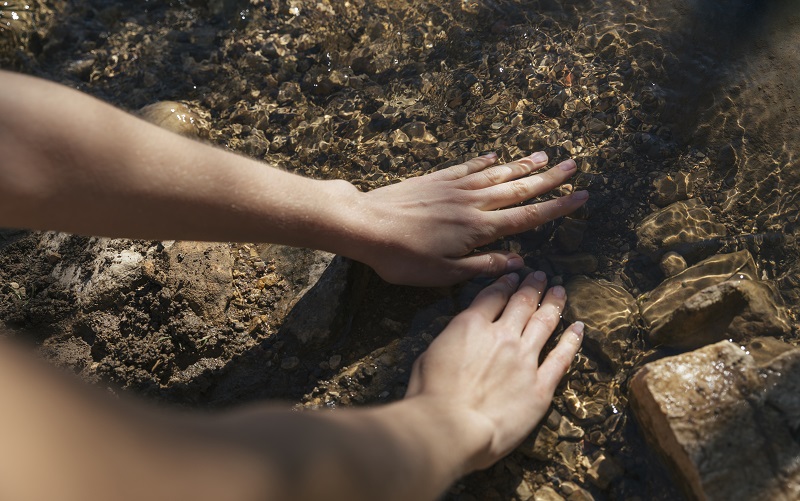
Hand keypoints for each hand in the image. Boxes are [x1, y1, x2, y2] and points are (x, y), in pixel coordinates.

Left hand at [349, 151, 587, 285]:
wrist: (364, 224)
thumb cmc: (402, 257)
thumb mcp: (443, 274)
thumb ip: (483, 266)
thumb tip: (518, 262)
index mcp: (478, 229)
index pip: (527, 217)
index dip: (557, 207)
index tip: (581, 196)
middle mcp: (472, 203)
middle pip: (518, 188)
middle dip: (549, 178)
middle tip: (574, 165)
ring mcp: (454, 187)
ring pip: (496, 173)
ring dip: (522, 165)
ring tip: (545, 156)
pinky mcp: (435, 179)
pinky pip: (467, 167)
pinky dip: (485, 161)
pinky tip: (496, 155)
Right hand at [404, 271, 583, 470]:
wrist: (450, 428)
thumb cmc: (430, 396)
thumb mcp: (428, 356)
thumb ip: (450, 343)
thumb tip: (459, 341)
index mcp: (470, 326)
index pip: (493, 296)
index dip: (506, 283)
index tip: (514, 276)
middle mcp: (502, 336)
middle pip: (522, 303)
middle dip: (532, 287)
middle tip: (540, 277)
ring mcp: (524, 360)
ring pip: (545, 323)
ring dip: (553, 304)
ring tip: (559, 291)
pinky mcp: (540, 387)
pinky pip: (561, 358)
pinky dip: (572, 340)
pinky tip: (578, 328)